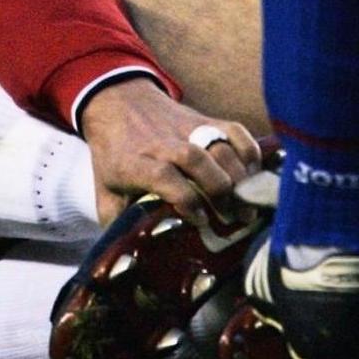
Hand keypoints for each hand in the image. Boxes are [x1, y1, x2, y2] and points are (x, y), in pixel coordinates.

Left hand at [76, 76, 262, 224]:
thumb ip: (118, 221)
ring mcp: (186, 128)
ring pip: (218, 147)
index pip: (164, 177)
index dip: (186, 201)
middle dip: (221, 191)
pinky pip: (233, 129)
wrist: (117, 102)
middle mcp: (163, 144)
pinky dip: (249, 149)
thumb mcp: (105, 190)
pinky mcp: (204, 118)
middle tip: (235, 217)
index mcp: (135, 163)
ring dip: (239, 177)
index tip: (202, 222)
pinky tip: (253, 174)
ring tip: (248, 204)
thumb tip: (131, 255)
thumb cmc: (114, 154)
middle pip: (197, 161)